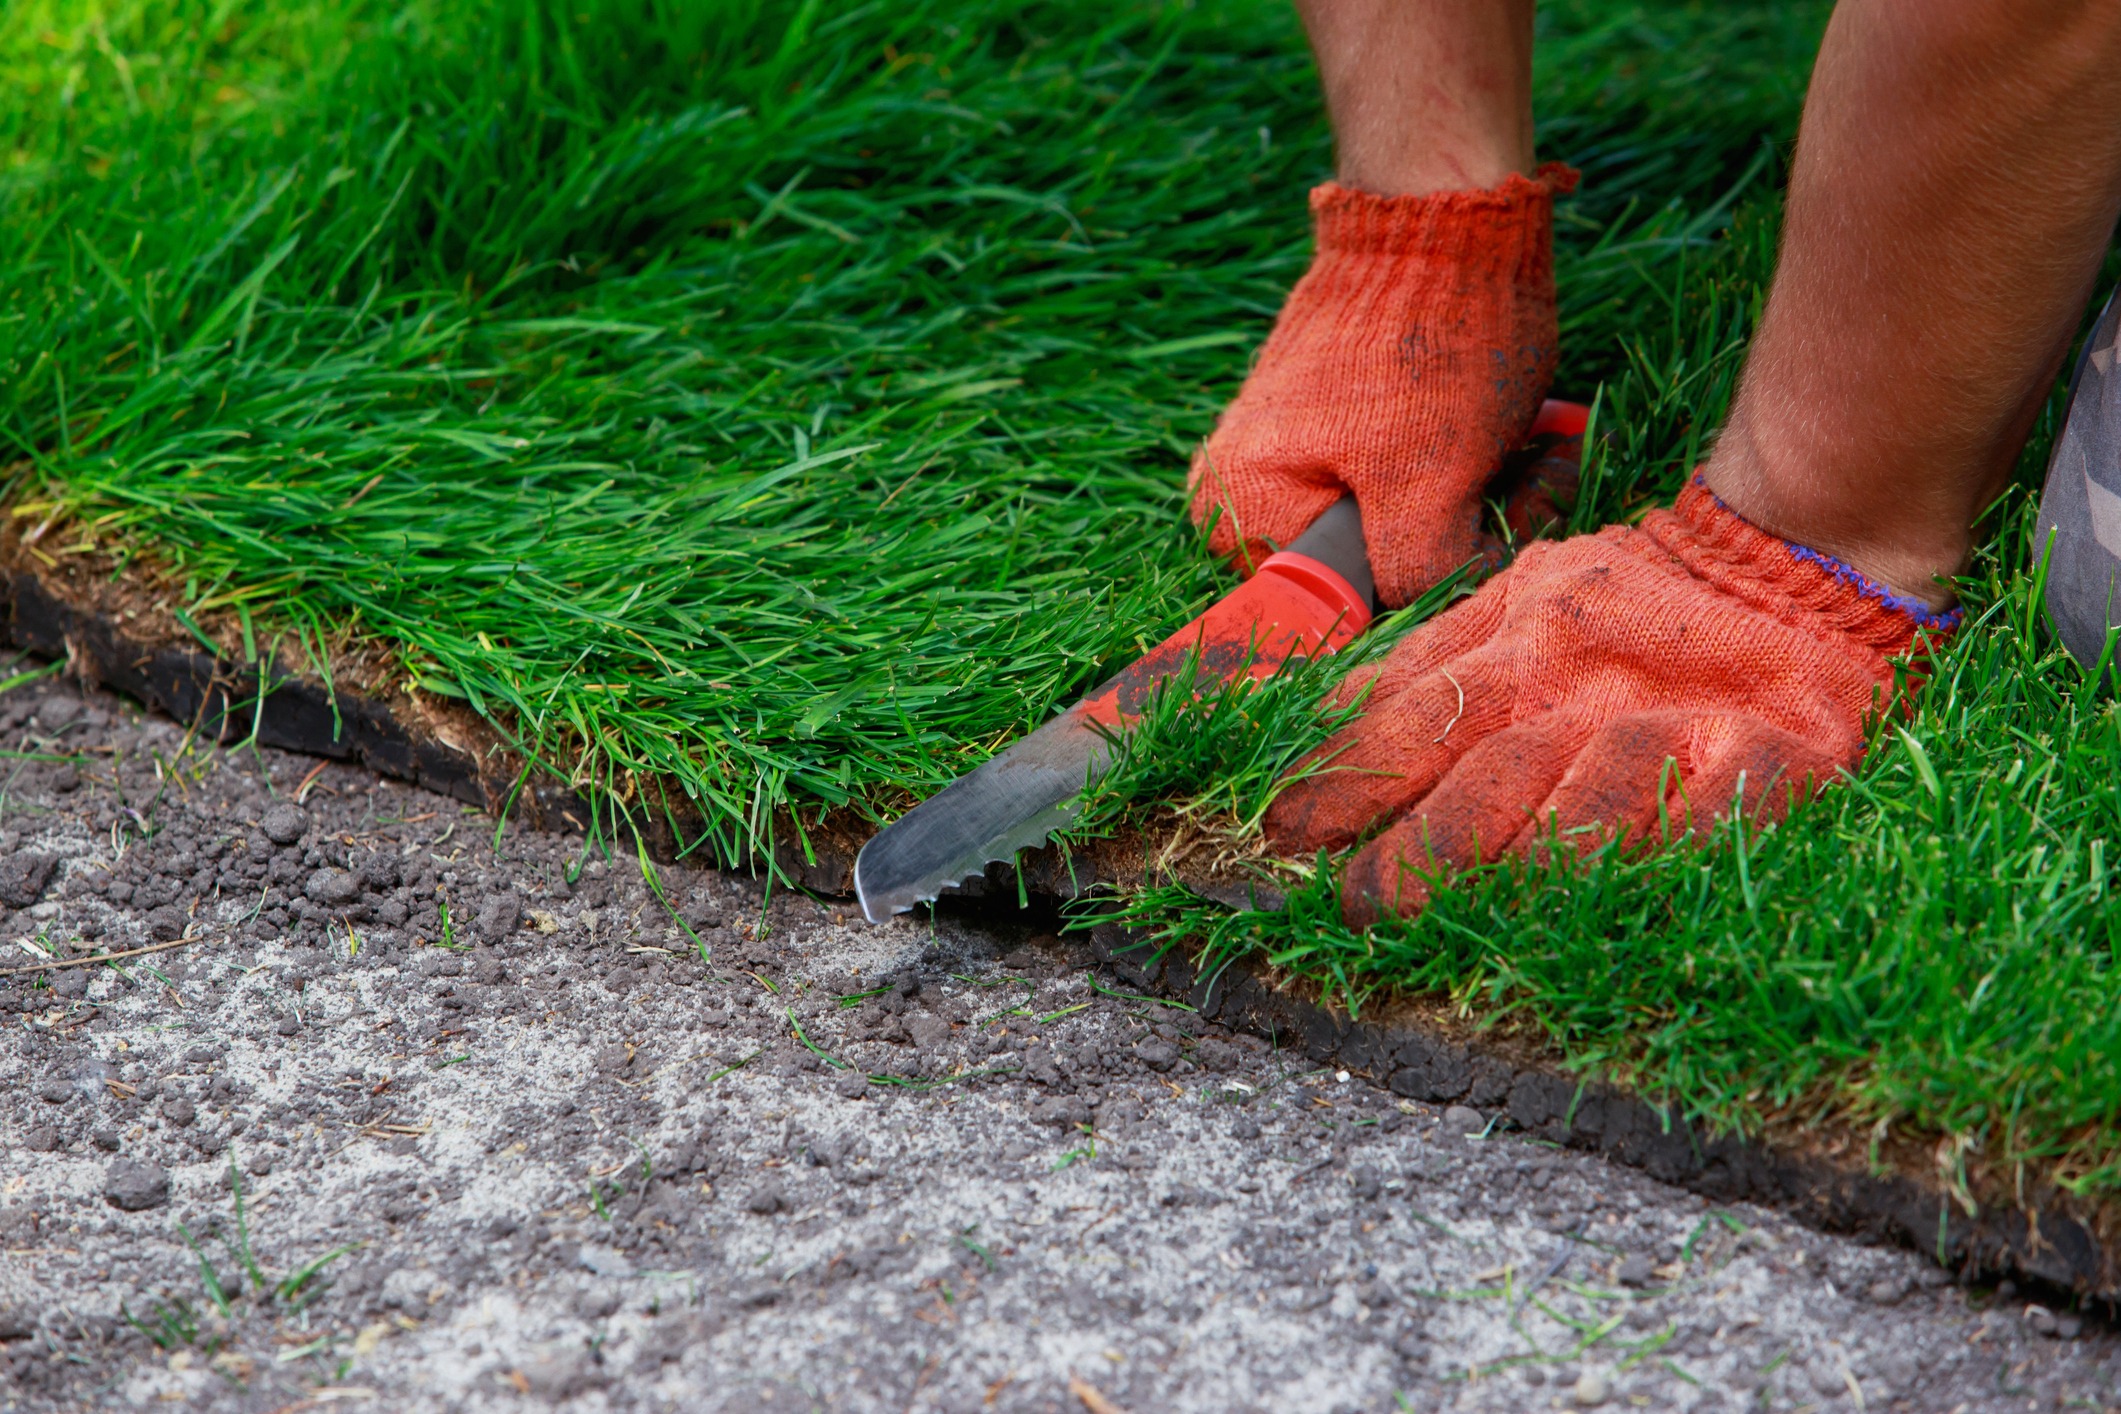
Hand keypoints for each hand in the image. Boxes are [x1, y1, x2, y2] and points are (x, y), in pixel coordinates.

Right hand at [1189, 165, 1574, 608]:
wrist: (1443, 210)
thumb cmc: (1433, 347)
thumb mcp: (1431, 486)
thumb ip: (1417, 575)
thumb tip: (1440, 603)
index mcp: (1234, 510)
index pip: (1342, 604)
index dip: (1428, 583)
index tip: (1495, 528)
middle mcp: (1237, 489)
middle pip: (1370, 567)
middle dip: (1457, 538)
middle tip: (1525, 478)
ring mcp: (1281, 449)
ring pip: (1398, 525)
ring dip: (1473, 502)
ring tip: (1526, 444)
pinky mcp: (1328, 418)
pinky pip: (1399, 480)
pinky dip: (1458, 468)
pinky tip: (1502, 431)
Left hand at [1267, 479, 1956, 924]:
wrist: (1792, 558)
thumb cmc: (1625, 603)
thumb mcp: (1506, 606)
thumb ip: (1415, 667)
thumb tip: (1295, 715)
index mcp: (1515, 646)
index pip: (1413, 718)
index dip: (1345, 778)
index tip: (1284, 834)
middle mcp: (1586, 684)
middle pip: (1490, 774)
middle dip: (1420, 849)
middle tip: (1362, 904)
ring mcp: (1680, 721)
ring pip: (1592, 805)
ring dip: (1529, 866)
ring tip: (1475, 914)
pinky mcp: (1773, 756)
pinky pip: (1713, 817)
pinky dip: (1664, 856)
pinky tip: (1619, 894)